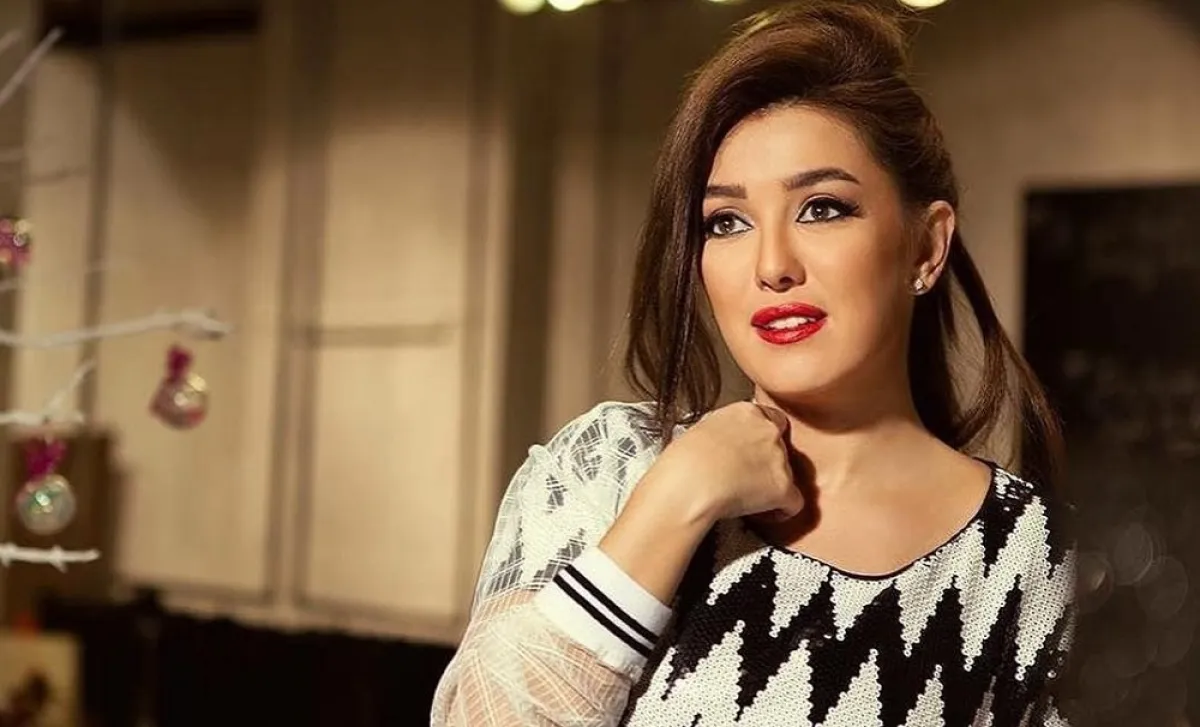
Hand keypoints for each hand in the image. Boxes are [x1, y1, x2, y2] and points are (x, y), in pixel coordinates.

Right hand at [647, 401, 804, 524]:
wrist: (689, 484)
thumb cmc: (683, 463)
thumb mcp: (701, 432)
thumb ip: (725, 435)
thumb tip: (726, 448)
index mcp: (746, 413)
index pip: (772, 420)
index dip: (762, 440)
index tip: (752, 453)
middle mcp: (768, 431)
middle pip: (780, 448)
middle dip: (766, 464)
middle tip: (744, 478)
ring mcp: (779, 459)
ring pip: (787, 475)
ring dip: (771, 486)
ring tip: (746, 497)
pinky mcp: (783, 487)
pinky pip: (794, 502)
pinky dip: (782, 510)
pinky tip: (764, 514)